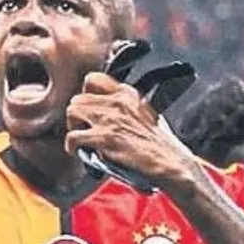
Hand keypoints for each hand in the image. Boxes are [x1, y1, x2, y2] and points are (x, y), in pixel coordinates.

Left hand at [64, 73, 197, 188]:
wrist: (171, 164)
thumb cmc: (160, 146)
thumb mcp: (145, 115)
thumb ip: (125, 108)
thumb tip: (105, 111)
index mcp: (128, 94)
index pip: (93, 79)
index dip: (86, 96)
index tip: (89, 111)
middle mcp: (118, 102)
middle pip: (78, 99)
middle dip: (78, 116)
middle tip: (85, 131)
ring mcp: (111, 119)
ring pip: (72, 112)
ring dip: (74, 128)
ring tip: (84, 140)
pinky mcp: (105, 138)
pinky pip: (73, 137)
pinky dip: (73, 147)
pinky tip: (82, 152)